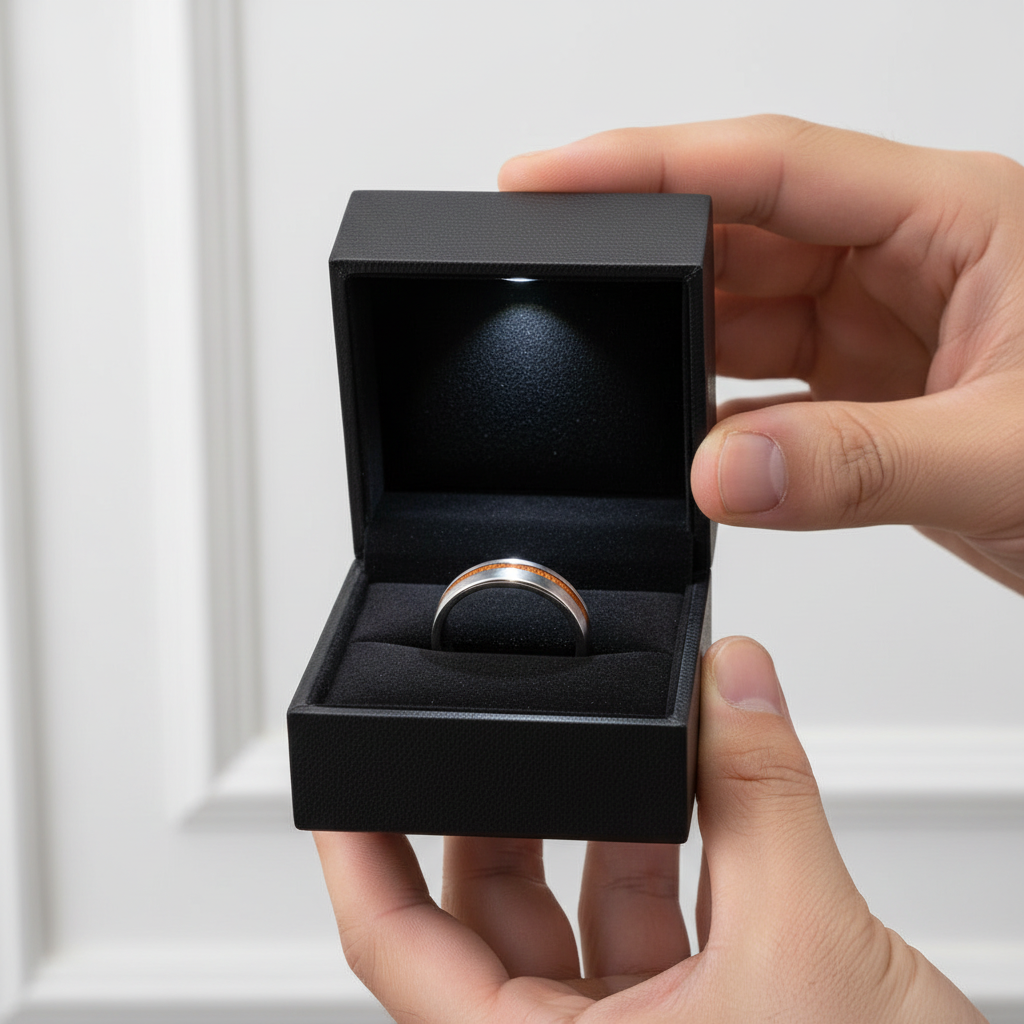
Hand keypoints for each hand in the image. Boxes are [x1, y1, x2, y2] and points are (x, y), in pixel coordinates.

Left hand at [314, 637, 983, 1022]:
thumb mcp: (815, 956)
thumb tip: (735, 683)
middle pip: (490, 922)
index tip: (341, 780)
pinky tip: (700, 794)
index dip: (359, 855)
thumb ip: (762, 801)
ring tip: (620, 741)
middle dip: (504, 811)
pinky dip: (676, 858)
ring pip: (582, 920)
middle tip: (506, 725)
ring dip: (606, 823)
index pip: (398, 950)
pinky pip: (656, 934)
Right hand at [500, 117, 1023, 594]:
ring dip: (683, 350)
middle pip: (741, 232)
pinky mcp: (872, 393)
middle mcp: (910, 260)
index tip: (544, 176)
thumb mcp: (1012, 457)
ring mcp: (887, 327)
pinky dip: (718, 416)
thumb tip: (722, 471)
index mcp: (953, 218)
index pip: (769, 163)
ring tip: (619, 376)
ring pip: (746, 312)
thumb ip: (860, 466)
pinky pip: (767, 387)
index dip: (646, 162)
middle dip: (650, 264)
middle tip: (562, 292)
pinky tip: (687, 438)